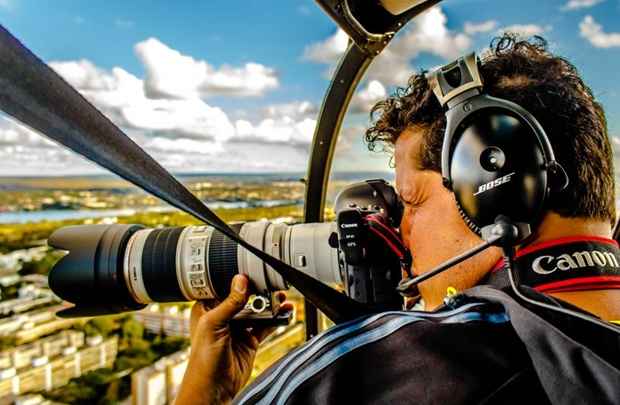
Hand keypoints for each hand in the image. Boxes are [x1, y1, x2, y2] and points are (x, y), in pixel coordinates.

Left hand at [174, 275, 292, 404]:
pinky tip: (284, 312)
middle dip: (258, 291)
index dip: (235, 279)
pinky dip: (276, 319)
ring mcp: (237, 328)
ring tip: (282, 296)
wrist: (214, 389)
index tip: (251, 269)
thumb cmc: (203, 360)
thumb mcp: (214, 325)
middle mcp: (222, 317)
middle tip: (272, 283)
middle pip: (243, 298)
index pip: (222, 287)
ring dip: (269, 304)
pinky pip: (265, 325)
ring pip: (256, 310)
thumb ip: (230, 303)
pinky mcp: (249, 340)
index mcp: (207, 309)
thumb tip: (241, 281)